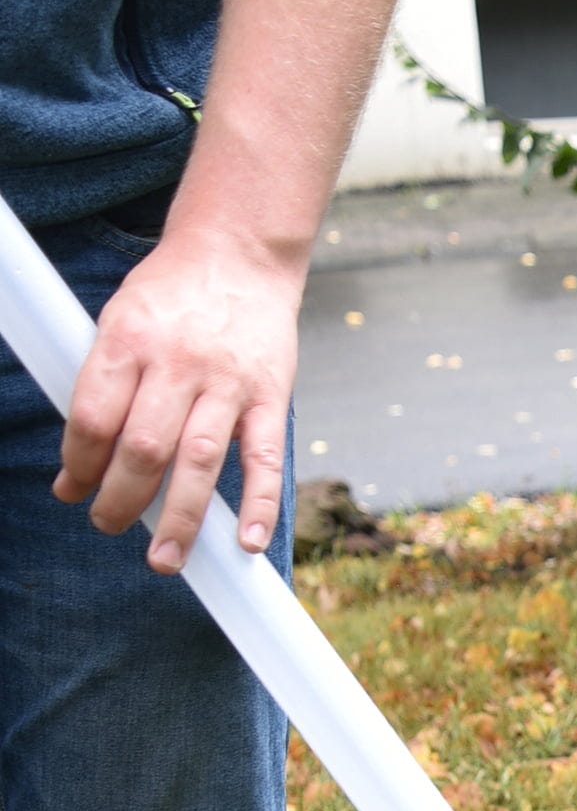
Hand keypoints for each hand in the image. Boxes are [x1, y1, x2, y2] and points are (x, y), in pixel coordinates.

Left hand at [53, 225, 302, 573]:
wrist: (238, 252)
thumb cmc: (171, 294)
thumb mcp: (120, 319)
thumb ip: (105, 382)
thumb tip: (84, 456)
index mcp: (129, 338)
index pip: (95, 417)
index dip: (79, 463)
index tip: (72, 488)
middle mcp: (178, 362)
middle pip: (142, 448)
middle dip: (118, 500)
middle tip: (107, 524)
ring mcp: (228, 382)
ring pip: (198, 462)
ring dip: (178, 519)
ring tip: (164, 559)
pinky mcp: (270, 396)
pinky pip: (264, 459)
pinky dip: (258, 506)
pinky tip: (244, 543)